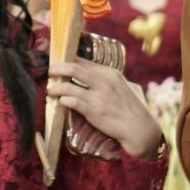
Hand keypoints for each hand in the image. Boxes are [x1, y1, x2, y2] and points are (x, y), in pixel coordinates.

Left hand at [48, 58, 162, 158]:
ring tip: (50, 90)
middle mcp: (103, 82)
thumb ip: (110, 80)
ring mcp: (97, 97)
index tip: (59, 64)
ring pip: (67, 86)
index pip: (83, 61)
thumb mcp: (125, 86)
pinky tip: (61, 102)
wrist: (140, 129)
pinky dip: (63, 100)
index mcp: (110, 73)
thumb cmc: (133, 109)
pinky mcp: (93, 111)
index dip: (67, 61)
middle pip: (72, 68)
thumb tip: (96, 75)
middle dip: (57, 69)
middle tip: (50, 72)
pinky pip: (71, 102)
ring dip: (55, 87)